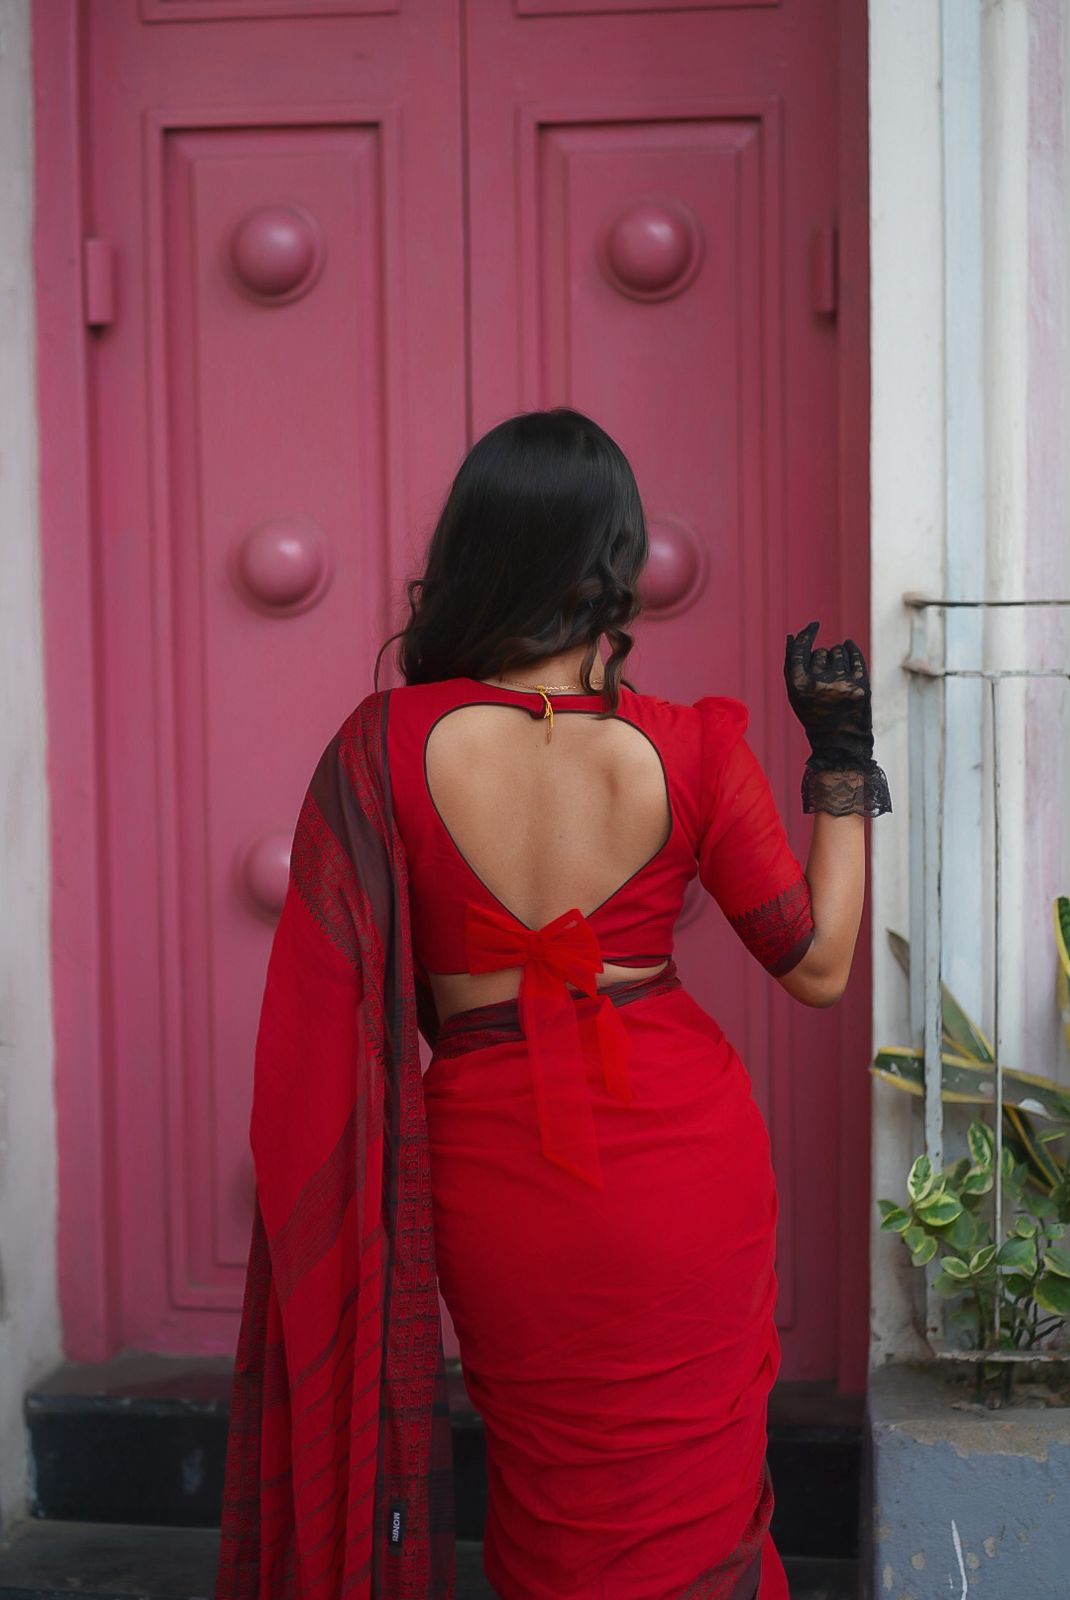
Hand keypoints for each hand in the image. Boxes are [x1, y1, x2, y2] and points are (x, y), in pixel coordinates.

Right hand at [783, 620, 873, 766]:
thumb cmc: (814, 714)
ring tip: (837, 676)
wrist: (840, 741)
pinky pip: (855, 655)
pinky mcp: (860, 684)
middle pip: (820, 652)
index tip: (813, 625)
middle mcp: (819, 682)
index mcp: (798, 685)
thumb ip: (790, 665)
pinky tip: (848, 648)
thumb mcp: (795, 694)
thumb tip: (790, 636)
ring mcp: (841, 682)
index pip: (800, 649)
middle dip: (823, 658)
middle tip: (825, 678)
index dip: (806, 634)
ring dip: (837, 657)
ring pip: (838, 651)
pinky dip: (851, 649)